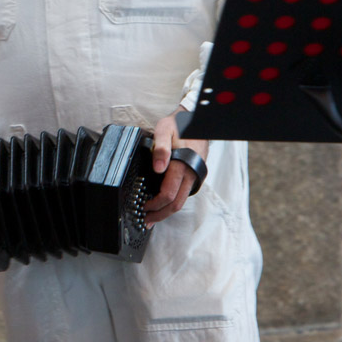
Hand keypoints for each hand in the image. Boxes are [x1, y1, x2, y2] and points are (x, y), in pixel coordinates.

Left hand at [143, 107, 208, 226]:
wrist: (196, 121)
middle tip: (147, 220)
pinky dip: (174, 201)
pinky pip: (185, 193)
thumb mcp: (164, 130)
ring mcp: (195, 175)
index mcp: (181, 165)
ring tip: (154, 215)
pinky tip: (165, 202)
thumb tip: (158, 167)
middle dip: (161, 214)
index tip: (144, 207)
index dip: (156, 204)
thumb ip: (161, 148)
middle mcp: (191, 174)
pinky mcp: (196, 175)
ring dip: (168, 210)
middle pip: (176, 203)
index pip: (169, 194)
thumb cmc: (178, 125)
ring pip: (182, 200)